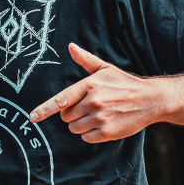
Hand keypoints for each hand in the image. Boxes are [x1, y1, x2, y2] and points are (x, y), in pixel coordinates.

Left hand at [29, 43, 169, 142]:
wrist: (151, 99)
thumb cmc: (124, 83)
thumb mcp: (105, 69)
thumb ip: (85, 59)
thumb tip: (71, 46)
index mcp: (90, 85)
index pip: (61, 99)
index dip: (45, 109)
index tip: (32, 117)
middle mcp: (94, 101)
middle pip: (66, 116)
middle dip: (73, 113)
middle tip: (89, 106)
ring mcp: (100, 118)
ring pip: (75, 128)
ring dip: (81, 124)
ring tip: (98, 115)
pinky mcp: (107, 132)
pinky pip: (86, 138)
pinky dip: (91, 134)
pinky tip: (103, 124)